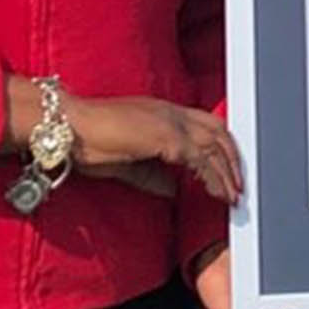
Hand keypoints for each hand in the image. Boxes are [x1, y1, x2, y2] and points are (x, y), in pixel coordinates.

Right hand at [64, 96, 243, 204]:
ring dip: (227, 173)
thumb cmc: (88, 140)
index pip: (205, 123)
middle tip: (239, 186)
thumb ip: (152, 175)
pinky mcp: (167, 138)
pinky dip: (213, 178)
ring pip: (214, 146)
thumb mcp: (127, 161)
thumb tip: (172, 191)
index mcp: (162, 112)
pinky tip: (217, 193)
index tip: (227, 170)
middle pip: (218, 131)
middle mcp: (170, 112)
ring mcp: (170, 123)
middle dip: (232, 159)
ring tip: (233, 196)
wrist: (69, 127)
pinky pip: (201, 160)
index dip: (220, 146)